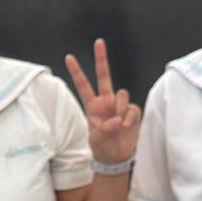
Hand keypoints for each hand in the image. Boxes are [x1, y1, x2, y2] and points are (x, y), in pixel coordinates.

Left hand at [65, 38, 139, 166]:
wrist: (116, 157)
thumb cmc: (102, 148)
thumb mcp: (96, 140)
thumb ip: (104, 129)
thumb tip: (117, 120)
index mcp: (92, 106)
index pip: (83, 85)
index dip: (77, 71)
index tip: (69, 57)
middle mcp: (105, 101)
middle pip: (104, 76)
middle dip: (101, 58)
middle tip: (98, 42)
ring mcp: (119, 105)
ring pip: (122, 94)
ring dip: (120, 109)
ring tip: (118, 125)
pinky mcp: (131, 111)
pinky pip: (132, 108)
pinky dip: (129, 118)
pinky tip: (126, 126)